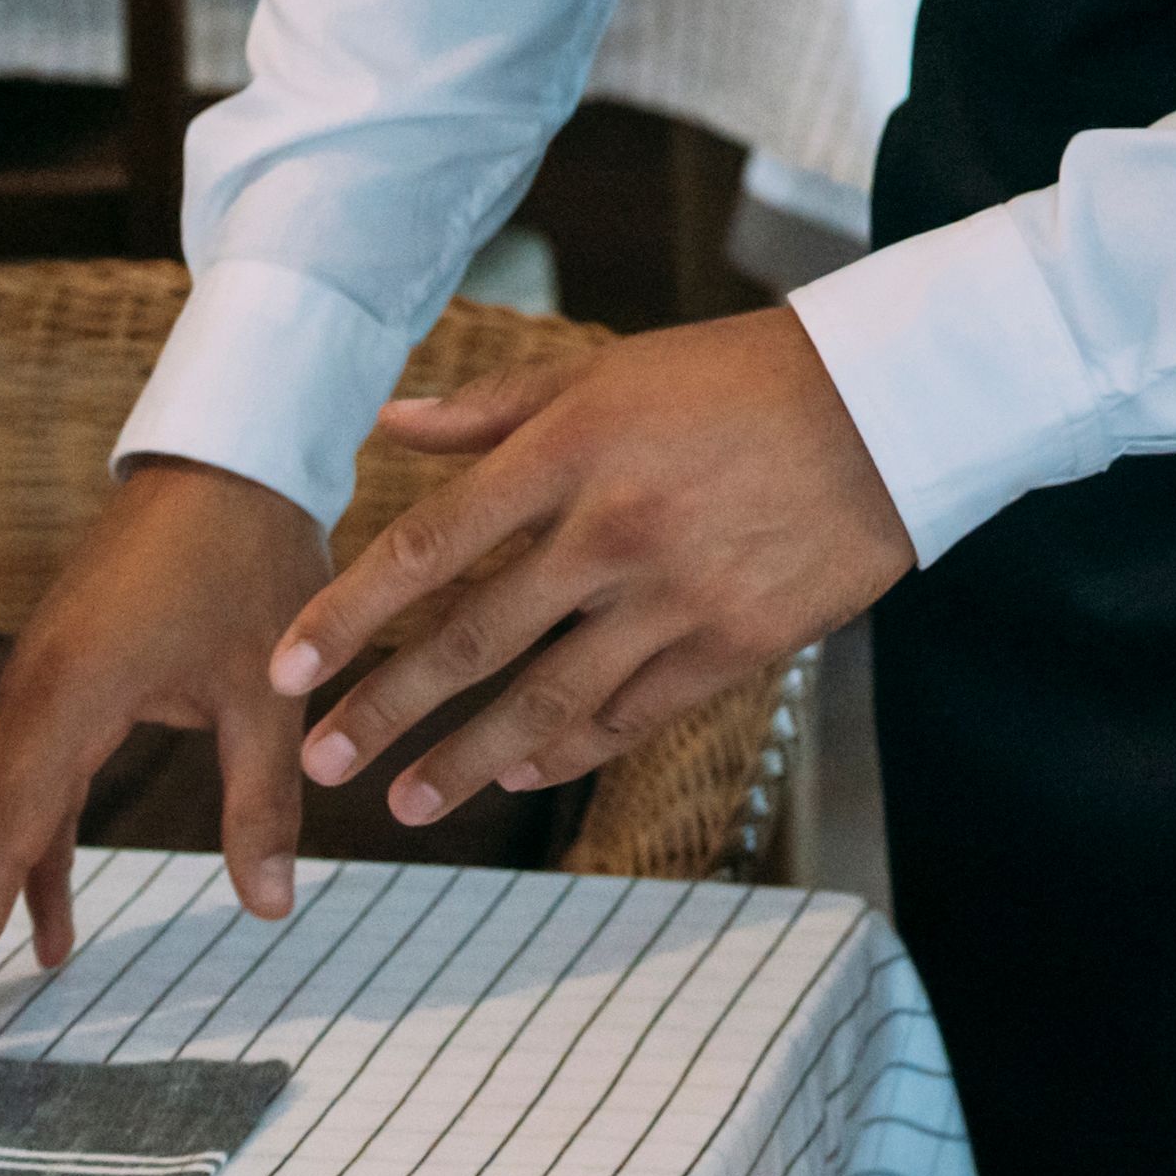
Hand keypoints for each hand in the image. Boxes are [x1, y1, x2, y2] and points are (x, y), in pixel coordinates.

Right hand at [0, 458, 327, 1051]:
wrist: (228, 456)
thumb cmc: (248, 556)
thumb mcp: (268, 683)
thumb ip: (263, 797)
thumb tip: (271, 907)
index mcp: (64, 700)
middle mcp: (30, 702)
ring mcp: (40, 694)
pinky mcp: (64, 688)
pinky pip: (31, 795)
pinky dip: (32, 862)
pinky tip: (48, 934)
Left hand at [269, 308, 913, 840]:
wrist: (890, 405)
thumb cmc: (741, 377)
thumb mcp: (613, 370)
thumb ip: (496, 408)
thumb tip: (391, 424)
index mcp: (573, 450)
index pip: (429, 547)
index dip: (348, 616)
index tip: (285, 670)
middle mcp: (613, 530)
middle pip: (470, 640)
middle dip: (383, 710)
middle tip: (318, 763)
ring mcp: (676, 595)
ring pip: (546, 700)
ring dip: (464, 760)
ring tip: (405, 805)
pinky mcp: (735, 640)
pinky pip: (632, 715)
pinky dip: (568, 752)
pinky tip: (521, 773)